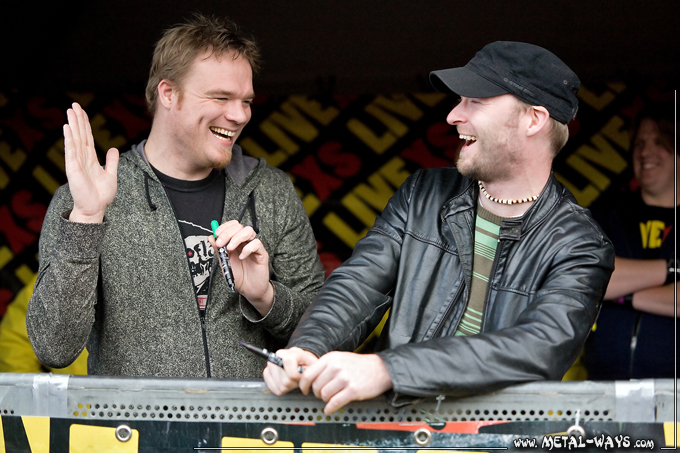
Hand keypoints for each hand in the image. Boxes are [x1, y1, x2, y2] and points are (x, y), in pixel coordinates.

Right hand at [64, 103, 118, 222]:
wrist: (95, 209)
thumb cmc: (101, 195)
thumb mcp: (111, 175)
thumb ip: (112, 161)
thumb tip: (113, 148)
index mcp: (91, 159)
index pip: (88, 137)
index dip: (85, 124)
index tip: (82, 111)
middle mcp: (82, 158)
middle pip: (80, 135)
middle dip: (78, 120)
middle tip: (74, 105)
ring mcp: (76, 162)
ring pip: (75, 139)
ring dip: (72, 125)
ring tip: (70, 111)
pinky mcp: (72, 168)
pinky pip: (71, 151)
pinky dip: (69, 139)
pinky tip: (67, 128)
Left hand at [209, 220, 272, 313]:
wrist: (249, 290)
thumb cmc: (239, 276)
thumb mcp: (224, 262)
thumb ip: (218, 250)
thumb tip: (211, 237)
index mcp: (236, 242)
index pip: (232, 226)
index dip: (224, 227)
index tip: (216, 234)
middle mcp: (245, 242)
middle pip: (239, 226)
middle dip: (227, 233)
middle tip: (220, 243)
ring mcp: (254, 247)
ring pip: (249, 231)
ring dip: (237, 238)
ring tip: (230, 249)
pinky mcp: (262, 253)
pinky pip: (257, 244)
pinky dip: (247, 248)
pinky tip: (241, 257)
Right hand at [263, 347, 317, 394]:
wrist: (302, 363)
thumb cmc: (308, 365)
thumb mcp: (313, 365)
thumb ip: (308, 370)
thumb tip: (300, 376)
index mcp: (292, 352)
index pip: (288, 361)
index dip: (295, 374)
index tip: (300, 378)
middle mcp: (278, 356)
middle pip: (284, 379)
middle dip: (294, 383)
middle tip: (298, 379)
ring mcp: (271, 364)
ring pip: (279, 385)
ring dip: (289, 387)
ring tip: (293, 380)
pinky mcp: (266, 372)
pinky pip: (272, 388)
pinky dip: (281, 389)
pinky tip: (286, 383)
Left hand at [299, 352, 392, 413]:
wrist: (380, 369)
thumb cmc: (358, 365)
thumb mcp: (339, 358)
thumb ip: (324, 365)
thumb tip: (306, 377)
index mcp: (330, 358)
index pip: (308, 374)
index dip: (303, 385)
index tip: (305, 390)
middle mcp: (336, 367)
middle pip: (316, 386)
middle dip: (316, 393)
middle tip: (321, 395)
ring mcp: (345, 378)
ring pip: (324, 395)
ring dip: (325, 400)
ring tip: (330, 398)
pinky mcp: (353, 390)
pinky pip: (335, 403)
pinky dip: (330, 408)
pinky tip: (330, 408)